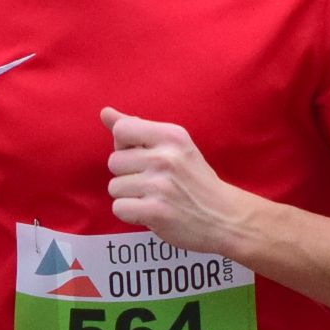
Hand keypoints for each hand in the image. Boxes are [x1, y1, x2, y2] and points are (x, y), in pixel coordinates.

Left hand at [103, 108, 248, 255]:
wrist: (225, 217)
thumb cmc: (195, 180)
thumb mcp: (174, 147)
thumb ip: (137, 129)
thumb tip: (104, 112)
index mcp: (172, 136)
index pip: (121, 130)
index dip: (125, 146)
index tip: (143, 157)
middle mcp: (166, 158)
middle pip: (113, 162)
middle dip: (127, 174)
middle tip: (154, 182)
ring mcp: (160, 186)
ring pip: (114, 187)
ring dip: (129, 196)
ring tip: (154, 198)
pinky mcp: (156, 212)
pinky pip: (119, 208)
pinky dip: (131, 213)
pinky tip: (150, 212)